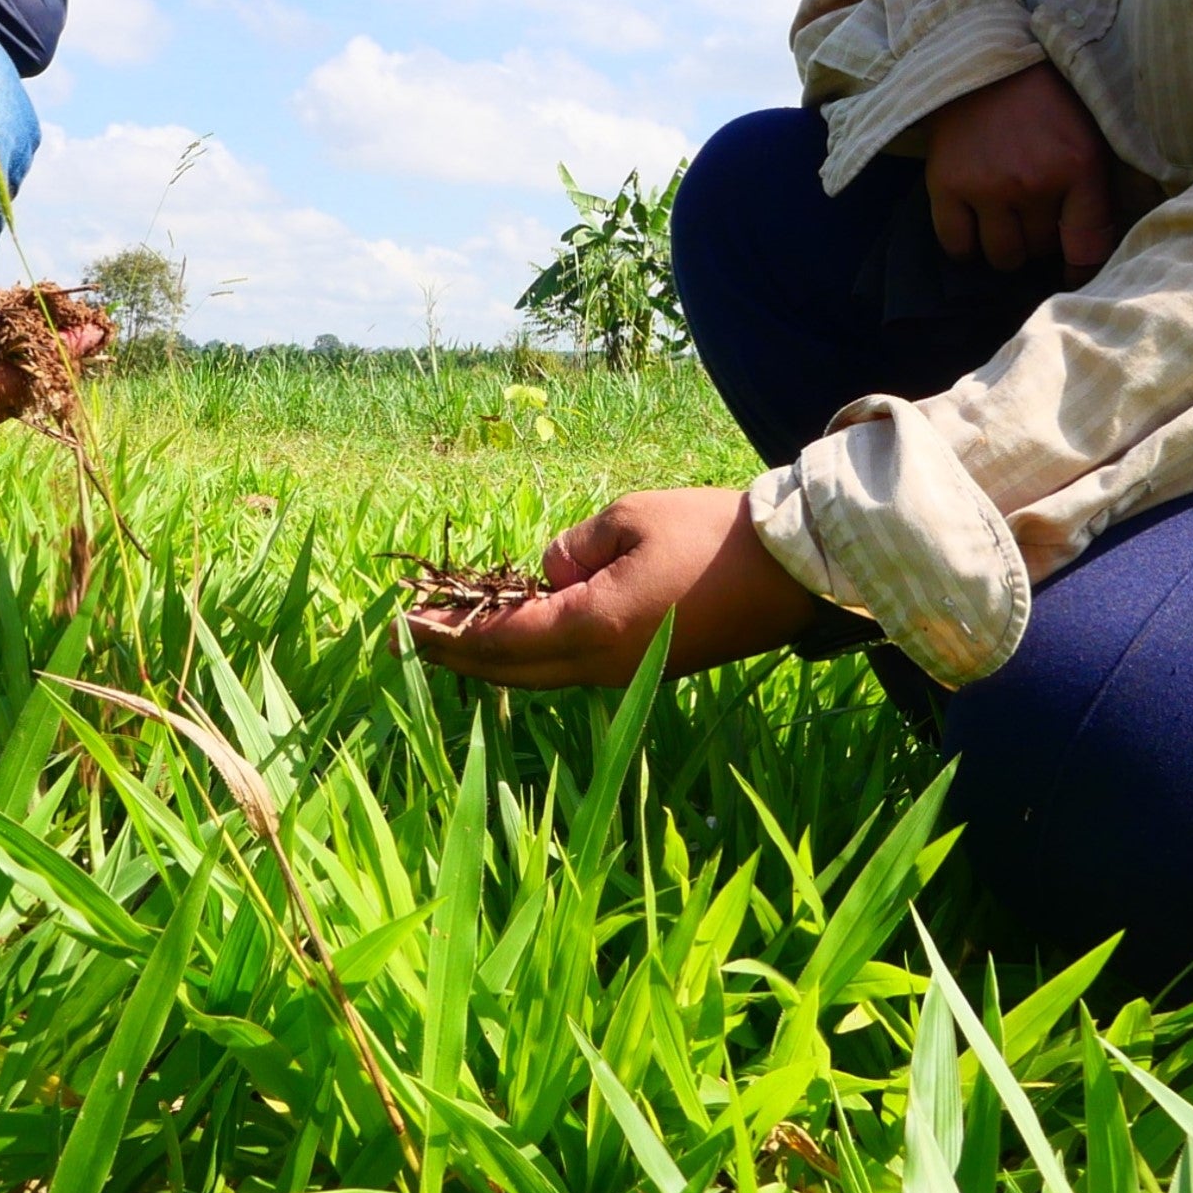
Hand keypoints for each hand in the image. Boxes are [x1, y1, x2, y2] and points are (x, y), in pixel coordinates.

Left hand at [403, 486, 819, 689]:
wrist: (790, 573)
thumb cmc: (710, 533)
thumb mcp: (628, 517)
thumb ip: (570, 549)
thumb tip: (546, 575)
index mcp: (592, 627)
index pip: (498, 638)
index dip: (445, 631)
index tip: (402, 621)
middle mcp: (602, 664)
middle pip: (510, 670)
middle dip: (455, 654)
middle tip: (407, 638)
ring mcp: (626, 674)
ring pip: (539, 675)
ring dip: (491, 658)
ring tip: (448, 639)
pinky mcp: (647, 670)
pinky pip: (570, 668)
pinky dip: (530, 656)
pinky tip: (515, 637)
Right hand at [922, 61, 1124, 274]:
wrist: (982, 58)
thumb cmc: (1043, 99)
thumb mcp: (1087, 136)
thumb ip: (1093, 192)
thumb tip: (1088, 254)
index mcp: (1078, 166)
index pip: (1086, 247)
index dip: (1081, 269)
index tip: (1073, 271)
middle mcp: (1032, 183)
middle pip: (1040, 251)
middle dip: (1040, 239)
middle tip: (1033, 213)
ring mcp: (987, 186)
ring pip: (1002, 256)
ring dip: (1006, 246)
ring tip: (1006, 219)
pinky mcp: (946, 185)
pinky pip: (957, 245)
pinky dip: (967, 246)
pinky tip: (975, 227)